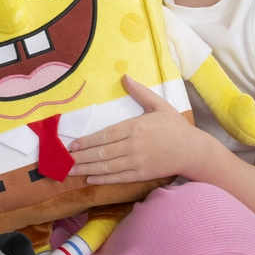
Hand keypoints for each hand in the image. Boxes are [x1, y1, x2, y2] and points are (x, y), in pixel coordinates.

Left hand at [66, 75, 217, 185]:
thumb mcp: (159, 105)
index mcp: (135, 127)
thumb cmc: (175, 126)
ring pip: (107, 167)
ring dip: (86, 169)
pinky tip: (90, 179)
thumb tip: (124, 76)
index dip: (87, 141)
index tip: (72, 145)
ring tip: (69, 171)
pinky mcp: (141, 174)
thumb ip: (140, 92)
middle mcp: (134, 146)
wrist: (192, 151)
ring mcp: (137, 162)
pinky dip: (102, 179)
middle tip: (62, 161)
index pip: (106, 135)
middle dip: (80, 158)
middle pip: (102, 153)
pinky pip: (118, 178)